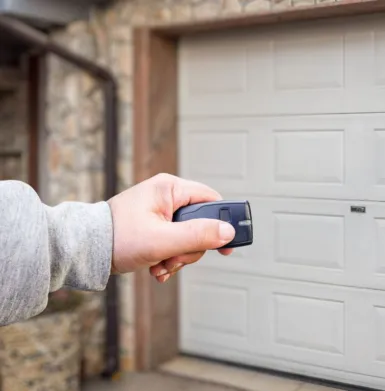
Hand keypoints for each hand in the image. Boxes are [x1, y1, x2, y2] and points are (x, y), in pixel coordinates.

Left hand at [107, 173, 234, 282]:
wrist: (84, 251)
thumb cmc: (116, 238)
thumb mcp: (163, 240)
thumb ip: (198, 235)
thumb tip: (228, 232)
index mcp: (170, 188)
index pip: (211, 200)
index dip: (222, 223)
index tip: (226, 245)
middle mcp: (166, 196)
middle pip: (201, 224)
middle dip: (191, 248)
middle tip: (175, 259)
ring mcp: (160, 212)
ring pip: (188, 237)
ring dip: (179, 257)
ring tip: (161, 265)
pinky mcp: (154, 226)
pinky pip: (175, 243)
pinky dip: (169, 258)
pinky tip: (157, 267)